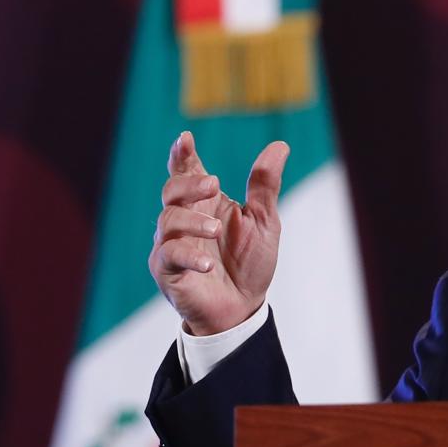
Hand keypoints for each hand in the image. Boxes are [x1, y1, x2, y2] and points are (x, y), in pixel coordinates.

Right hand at [149, 131, 288, 335]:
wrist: (243, 308)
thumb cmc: (250, 263)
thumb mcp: (264, 222)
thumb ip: (265, 186)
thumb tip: (280, 146)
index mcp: (205, 203)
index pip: (187, 171)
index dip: (182, 154)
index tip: (184, 139)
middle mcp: (184, 219)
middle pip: (172, 190)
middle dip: (189, 183)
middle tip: (214, 184)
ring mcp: (172, 243)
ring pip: (168, 220)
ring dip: (192, 221)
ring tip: (215, 230)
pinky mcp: (167, 270)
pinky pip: (168, 255)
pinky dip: (187, 255)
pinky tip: (207, 263)